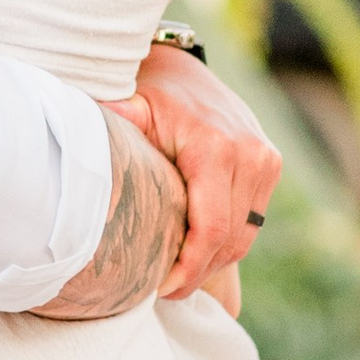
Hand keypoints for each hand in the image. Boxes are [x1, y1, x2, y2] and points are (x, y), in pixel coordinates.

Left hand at [117, 45, 279, 310]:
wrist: (184, 69)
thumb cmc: (148, 92)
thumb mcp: (130, 105)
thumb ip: (117, 125)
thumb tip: (89, 141)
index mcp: (215, 147)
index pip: (210, 230)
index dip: (190, 269)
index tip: (163, 288)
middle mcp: (250, 155)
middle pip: (229, 240)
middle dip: (199, 272)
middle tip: (165, 290)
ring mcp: (265, 160)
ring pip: (244, 236)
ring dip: (214, 261)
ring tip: (180, 276)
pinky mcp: (270, 165)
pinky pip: (251, 221)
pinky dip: (227, 241)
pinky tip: (197, 251)